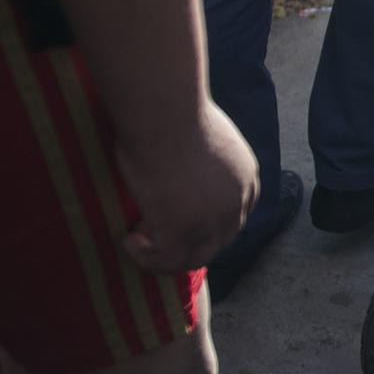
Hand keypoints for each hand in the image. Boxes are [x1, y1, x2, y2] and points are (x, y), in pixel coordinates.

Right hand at [117, 102, 258, 273]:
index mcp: (246, 176)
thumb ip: (206, 154)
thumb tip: (184, 157)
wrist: (165, 113)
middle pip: (219, 240)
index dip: (208, 224)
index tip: (177, 218)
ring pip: (195, 257)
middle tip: (153, 232)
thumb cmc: (175, 112)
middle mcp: (237, 201)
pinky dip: (146, 258)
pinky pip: (166, 261)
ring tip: (137, 240)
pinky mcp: (182, 230)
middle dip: (189, 242)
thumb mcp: (206, 134)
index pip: (236, 215)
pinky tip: (128, 240)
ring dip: (166, 256)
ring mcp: (212, 220)